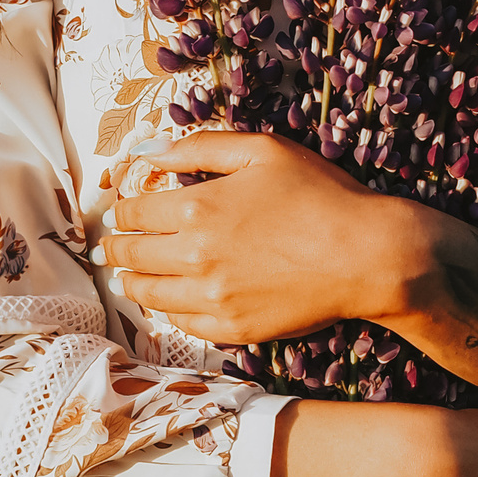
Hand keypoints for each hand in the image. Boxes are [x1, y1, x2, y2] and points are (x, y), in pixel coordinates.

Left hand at [104, 131, 477, 396]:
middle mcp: (194, 257)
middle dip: (116, 248)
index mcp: (195, 209)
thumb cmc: (320, 194)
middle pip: (132, 256)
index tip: (119, 210)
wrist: (367, 255)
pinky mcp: (233, 329)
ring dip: (132, 281)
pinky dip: (167, 311)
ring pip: (149, 295)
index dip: (120, 209)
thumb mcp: (262, 150)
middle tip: (111, 246)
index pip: (133, 213)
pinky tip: (168, 302)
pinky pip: (182, 325)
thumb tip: (149, 153)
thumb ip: (199, 148)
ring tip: (129, 275)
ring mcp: (212, 299)